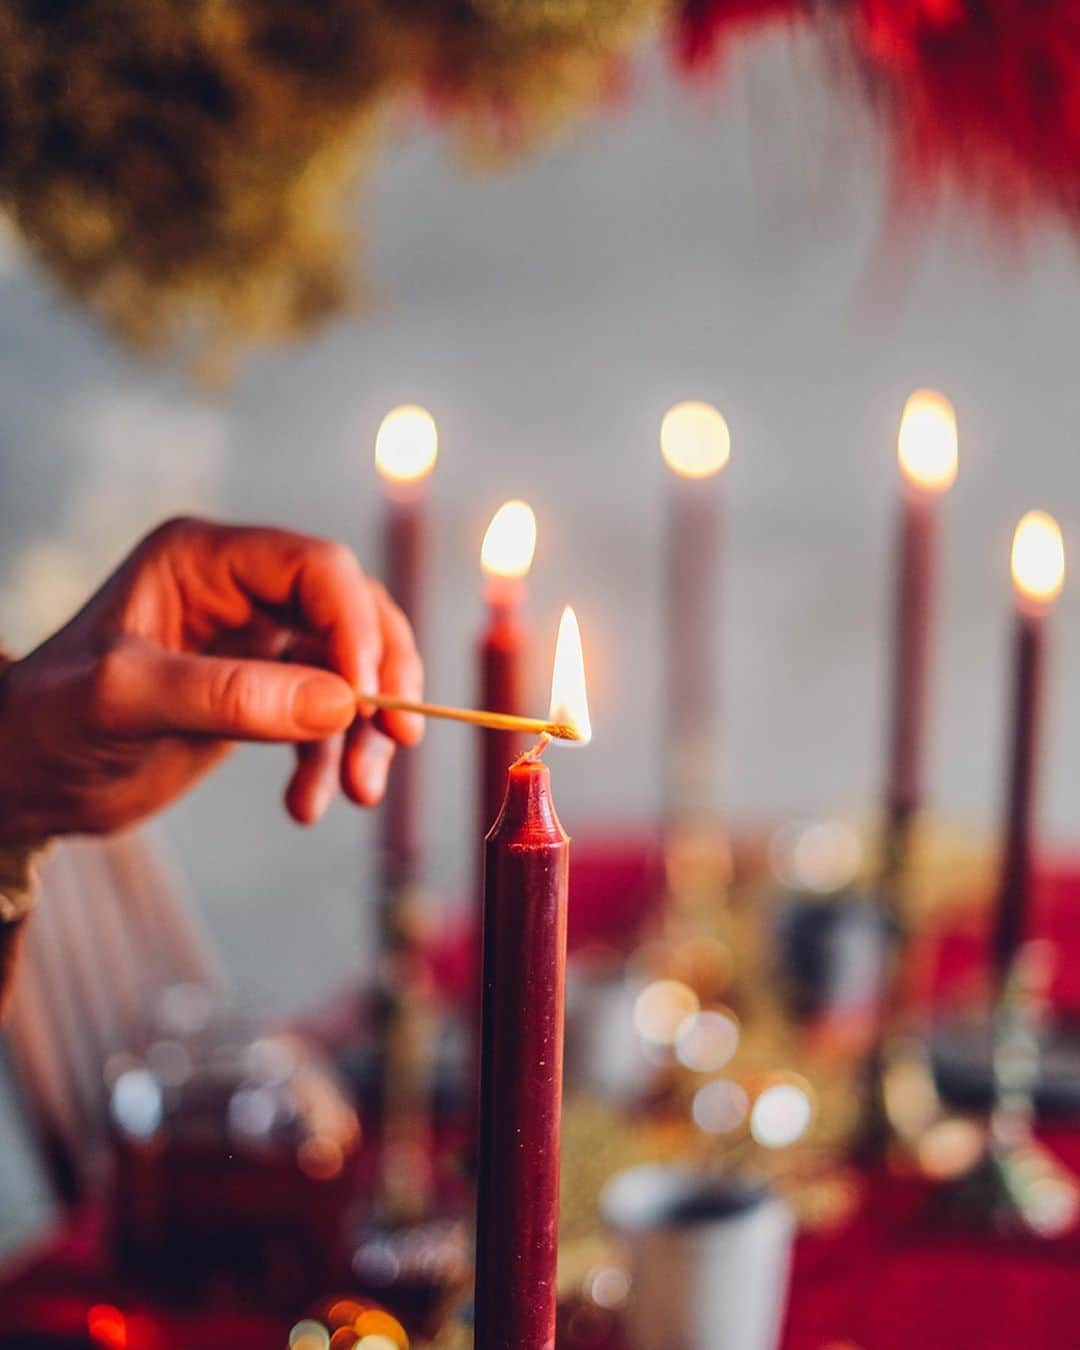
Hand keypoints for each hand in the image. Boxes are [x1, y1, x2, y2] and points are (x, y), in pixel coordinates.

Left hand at [0, 517, 423, 839]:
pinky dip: (330, 760)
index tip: (370, 699)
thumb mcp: (125, 702)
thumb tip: (342, 704)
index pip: (316, 569)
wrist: (24, 781)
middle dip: (380, 680)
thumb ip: (228, 696)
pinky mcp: (263, 692)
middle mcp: (240, 589)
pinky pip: (325, 716)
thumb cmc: (50, 725)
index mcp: (204, 559)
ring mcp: (255, 640)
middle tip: (395, 740)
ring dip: (363, 732)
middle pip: (353, 614)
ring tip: (358, 794)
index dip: (356, 627)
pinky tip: (307, 805)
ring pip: (350, 669)